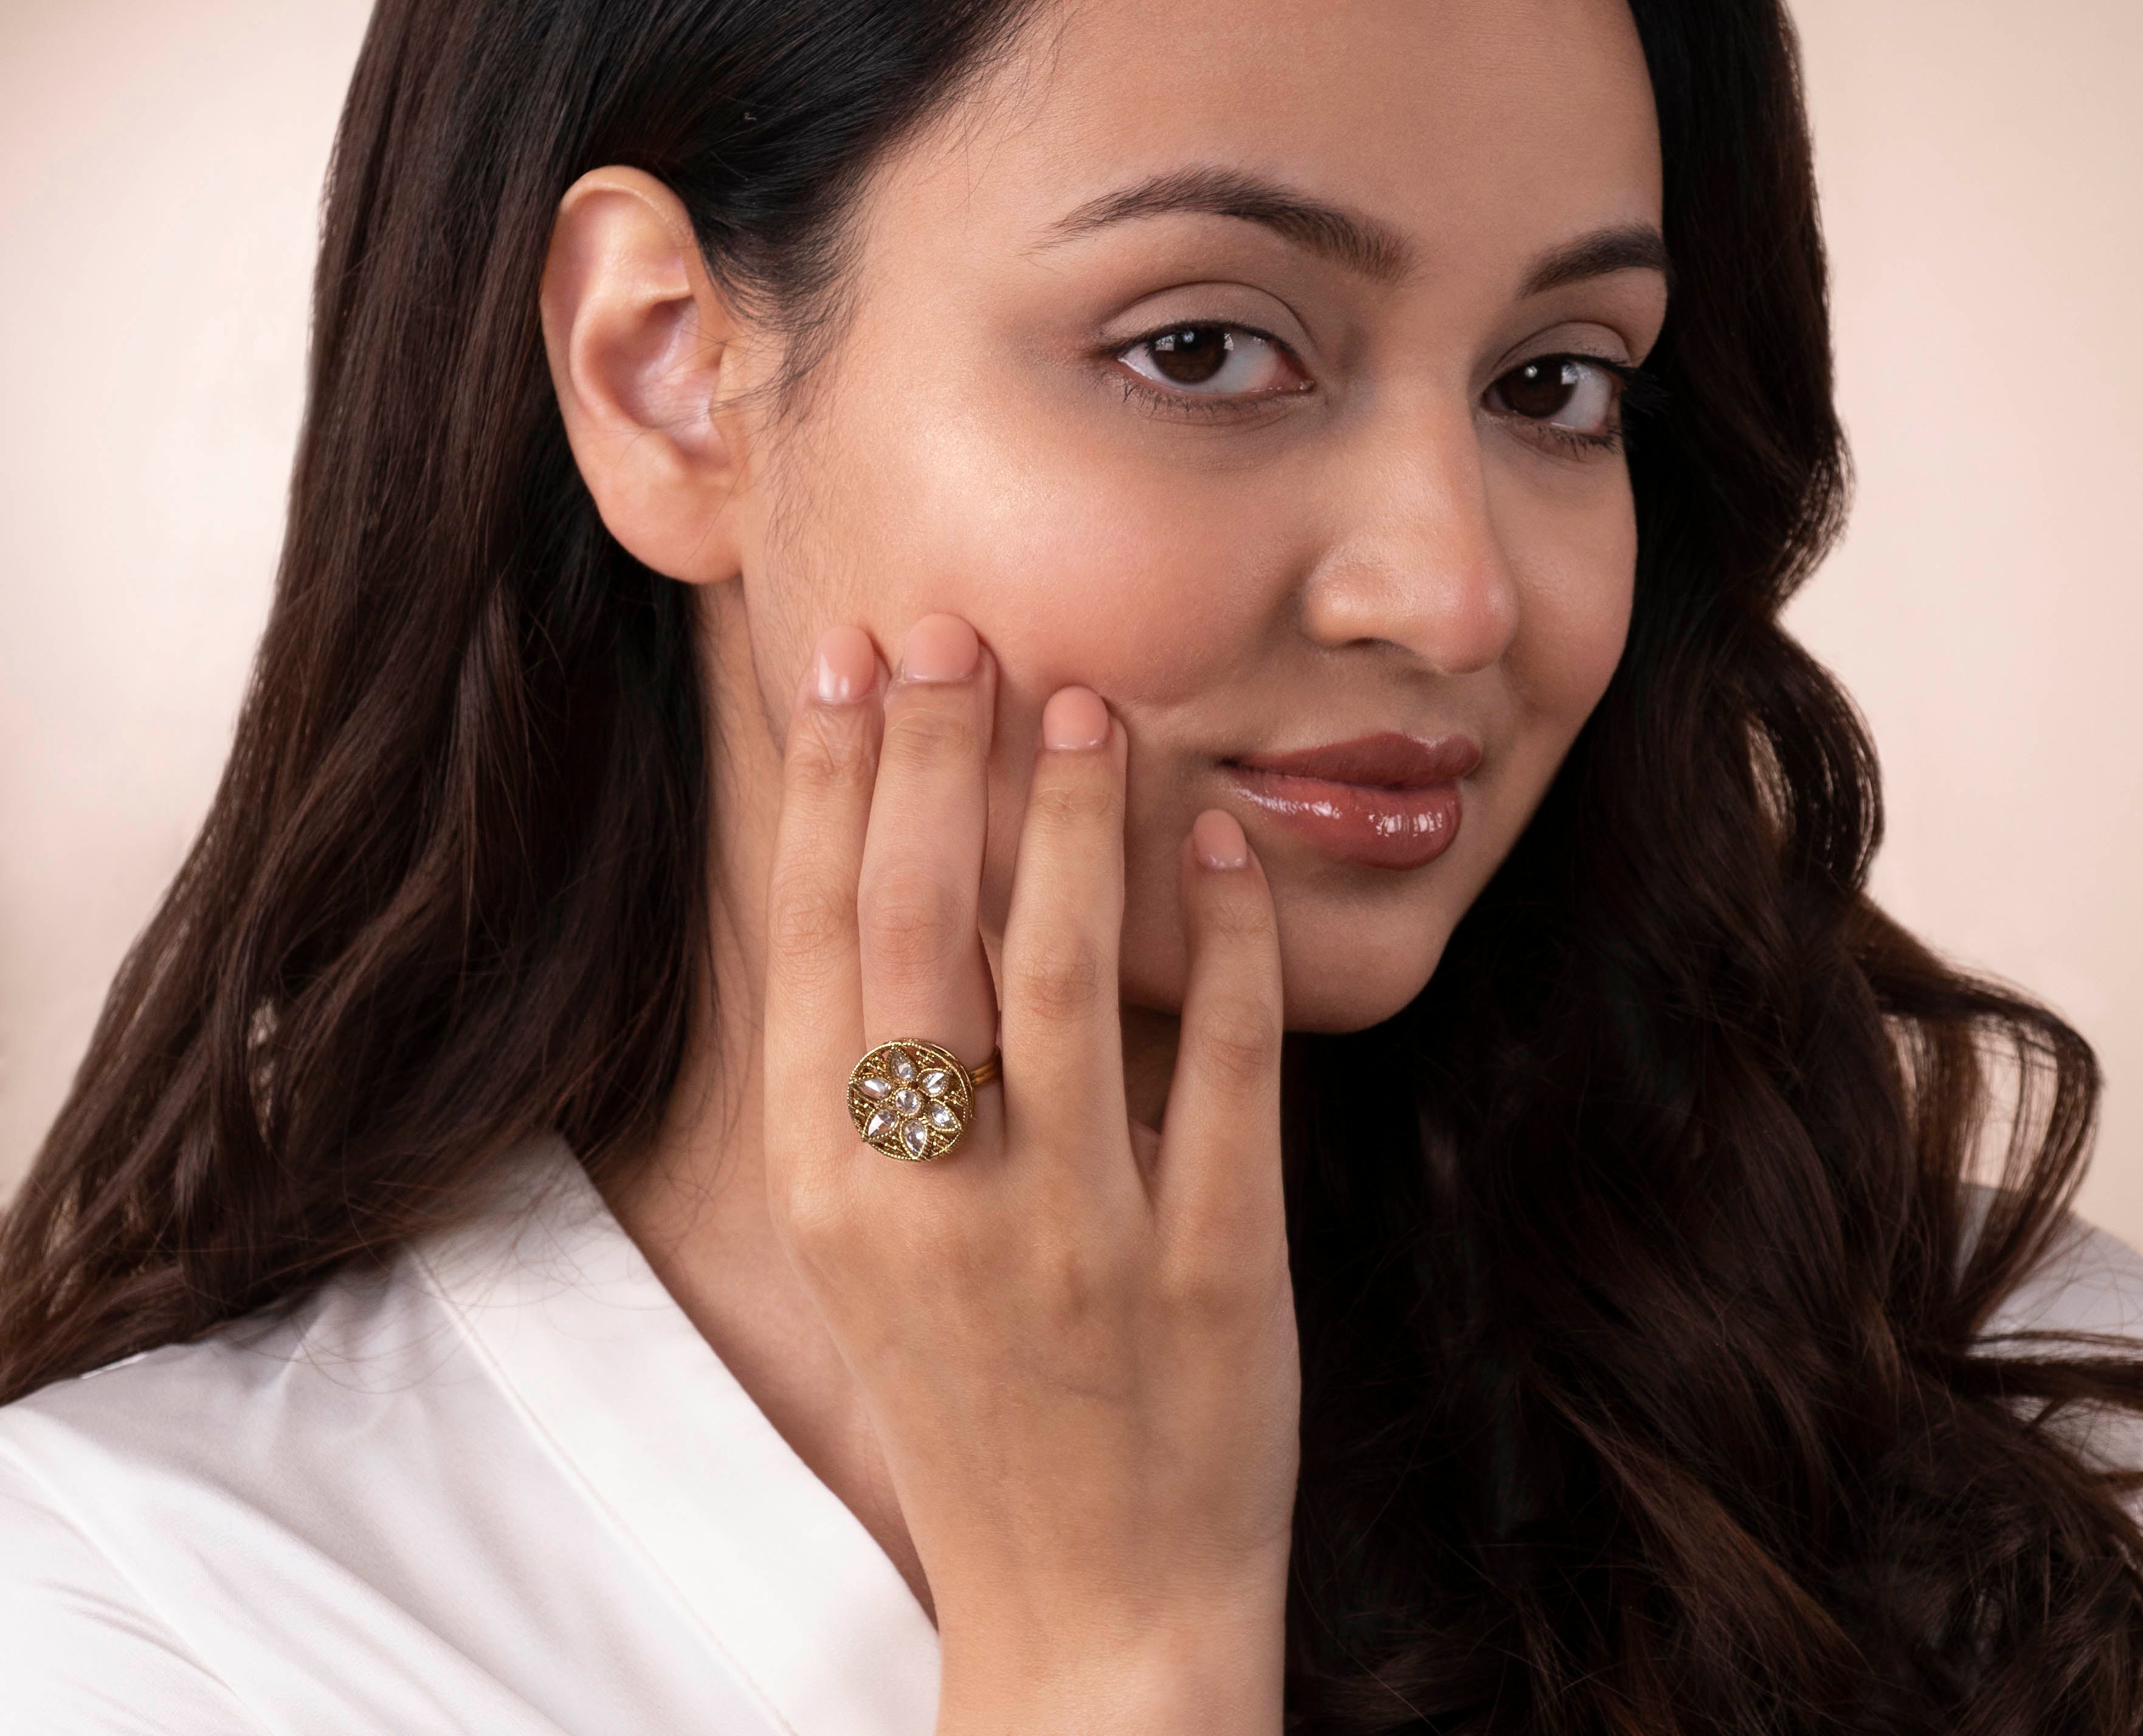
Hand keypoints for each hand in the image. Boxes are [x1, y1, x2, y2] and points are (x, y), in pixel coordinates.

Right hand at [760, 614, 1297, 1735]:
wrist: (1086, 1608)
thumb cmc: (969, 1387)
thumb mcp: (876, 1235)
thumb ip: (876, 1066)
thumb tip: (891, 851)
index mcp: (834, 1185)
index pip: (820, 936)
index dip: (830, 779)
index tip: (847, 652)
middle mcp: (933, 1202)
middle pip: (923, 931)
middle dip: (929, 759)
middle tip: (956, 628)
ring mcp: (1076, 1240)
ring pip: (1068, 980)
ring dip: (1075, 824)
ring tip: (1089, 704)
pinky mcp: (1212, 1271)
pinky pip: (1225, 1071)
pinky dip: (1228, 943)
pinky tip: (1222, 837)